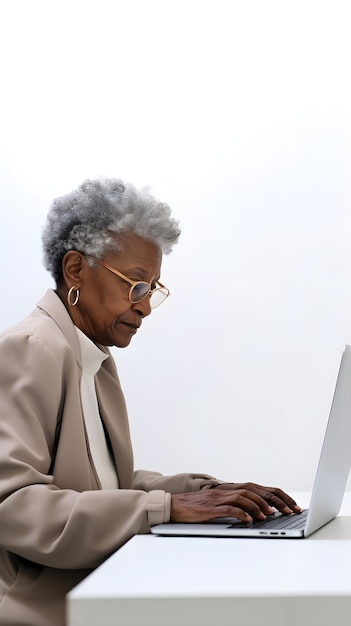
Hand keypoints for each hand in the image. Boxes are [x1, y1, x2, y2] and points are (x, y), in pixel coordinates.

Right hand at [170, 482, 300, 523]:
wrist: (175, 505)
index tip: (293, 506)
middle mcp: (228, 490)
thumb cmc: (199, 507)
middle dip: (276, 501)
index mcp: (233, 488)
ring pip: (244, 497)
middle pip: (257, 490)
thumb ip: (239, 505)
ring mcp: (220, 497)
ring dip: (259, 506)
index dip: (279, 496)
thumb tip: (261, 514)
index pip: (262, 488)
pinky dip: (241, 513)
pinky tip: (249, 520)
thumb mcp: (221, 504)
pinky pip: (229, 508)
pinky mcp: (211, 507)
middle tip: (290, 512)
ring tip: (270, 516)